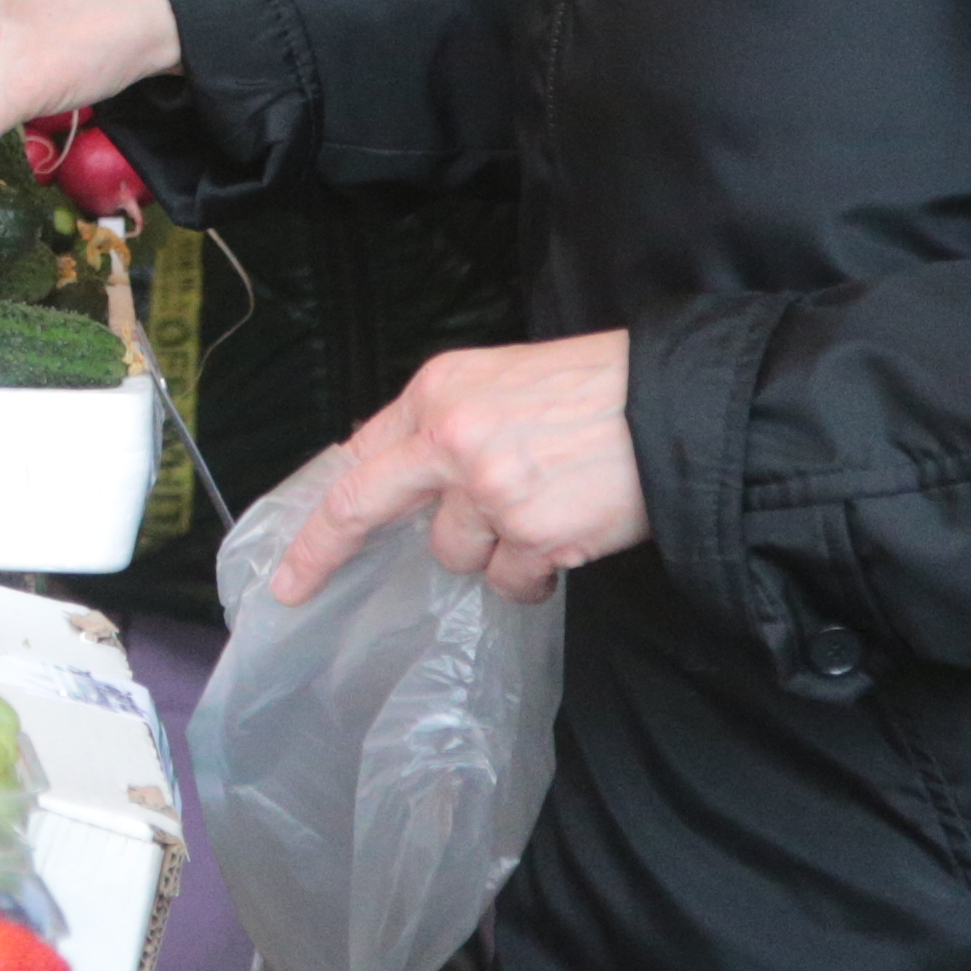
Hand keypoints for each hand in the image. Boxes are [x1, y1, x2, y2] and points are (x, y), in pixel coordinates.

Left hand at [271, 334, 645, 608]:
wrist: (676, 404)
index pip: (361, 454)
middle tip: (294, 588)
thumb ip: (448, 426)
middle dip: (324, 551)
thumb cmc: (599, 391)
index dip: (325, 505)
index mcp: (439, 389)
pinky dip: (534, 573)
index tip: (294, 551)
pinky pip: (509, 580)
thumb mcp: (505, 382)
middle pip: (365, 504)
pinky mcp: (531, 534)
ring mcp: (488, 489)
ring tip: (545, 513)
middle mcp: (450, 436)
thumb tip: (402, 477)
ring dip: (493, 548)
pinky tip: (566, 539)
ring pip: (456, 552)